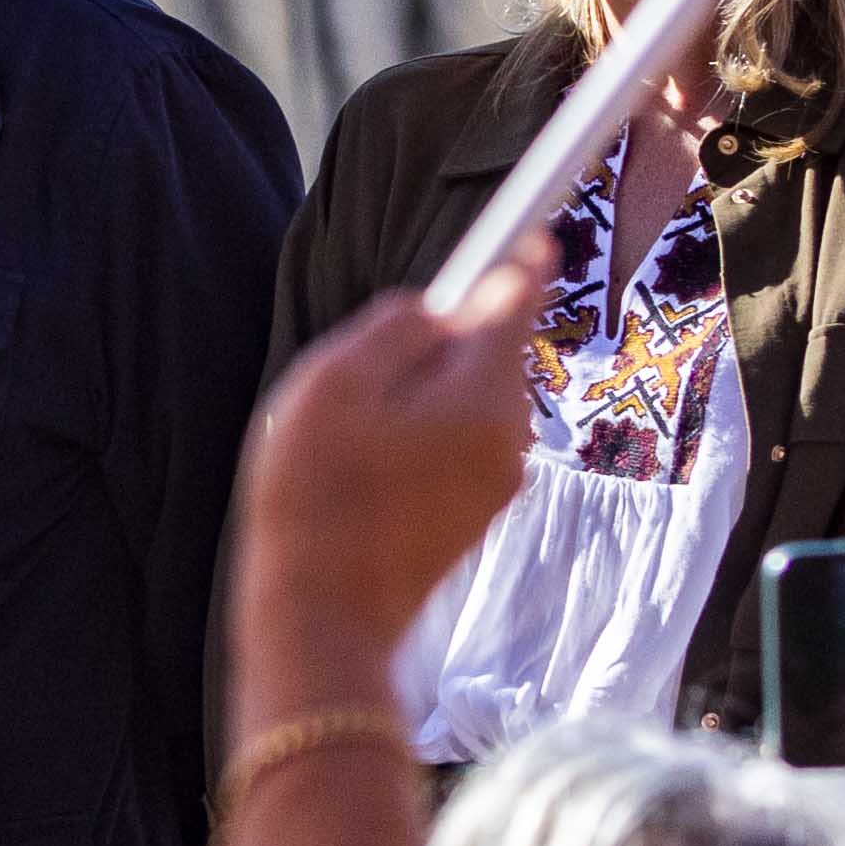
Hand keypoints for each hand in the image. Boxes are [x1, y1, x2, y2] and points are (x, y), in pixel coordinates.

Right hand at [229, 269, 537, 693]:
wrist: (322, 618)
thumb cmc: (316, 495)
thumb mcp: (334, 382)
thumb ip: (396, 326)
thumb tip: (441, 306)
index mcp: (483, 393)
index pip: (517, 299)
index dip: (518, 257)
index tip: (527, 227)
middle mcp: (508, 435)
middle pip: (485, 351)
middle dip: (434, 345)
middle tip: (356, 377)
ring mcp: (496, 481)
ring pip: (464, 401)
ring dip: (417, 398)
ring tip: (348, 439)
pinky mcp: (474, 515)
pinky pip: (453, 445)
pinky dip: (415, 440)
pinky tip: (361, 474)